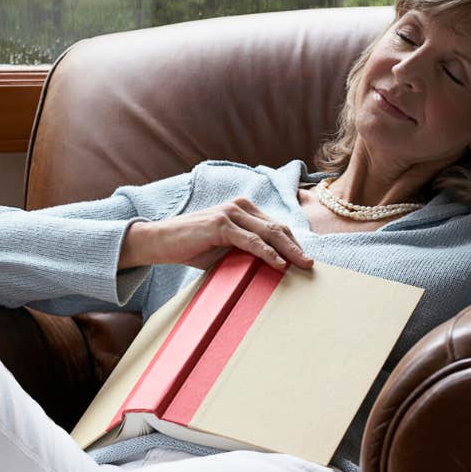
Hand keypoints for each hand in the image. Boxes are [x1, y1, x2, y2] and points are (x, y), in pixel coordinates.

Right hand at [118, 198, 314, 272]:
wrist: (160, 242)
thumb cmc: (191, 247)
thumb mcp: (224, 248)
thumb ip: (245, 250)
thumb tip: (270, 265)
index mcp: (243, 209)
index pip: (276, 226)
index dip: (293, 243)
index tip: (305, 260)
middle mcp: (240, 206)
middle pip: (278, 228)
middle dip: (297, 247)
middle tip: (310, 264)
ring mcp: (230, 213)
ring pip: (269, 233)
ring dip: (289, 251)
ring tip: (302, 265)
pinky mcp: (221, 225)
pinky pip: (251, 241)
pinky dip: (268, 253)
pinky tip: (279, 264)